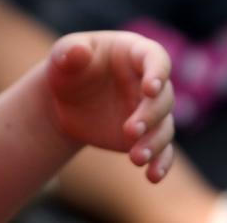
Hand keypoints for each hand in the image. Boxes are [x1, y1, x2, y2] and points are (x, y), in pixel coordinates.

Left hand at [46, 31, 174, 182]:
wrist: (62, 100)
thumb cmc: (67, 68)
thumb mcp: (62, 55)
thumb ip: (70, 51)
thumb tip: (79, 51)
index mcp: (133, 52)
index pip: (156, 58)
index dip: (157, 72)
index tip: (150, 89)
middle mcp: (148, 81)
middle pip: (163, 98)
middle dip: (150, 115)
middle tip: (130, 131)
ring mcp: (149, 109)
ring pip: (164, 127)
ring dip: (154, 143)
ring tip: (135, 158)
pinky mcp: (147, 135)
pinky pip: (162, 150)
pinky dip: (161, 162)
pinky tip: (152, 176)